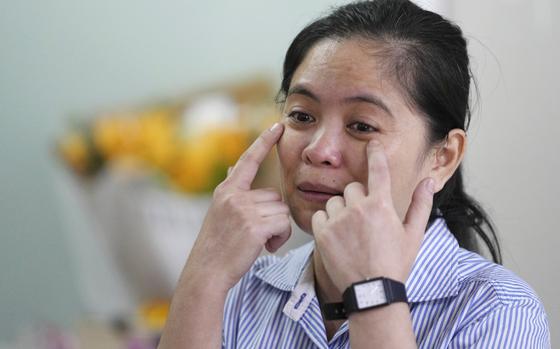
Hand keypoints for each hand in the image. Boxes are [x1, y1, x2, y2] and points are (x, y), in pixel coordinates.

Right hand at [184, 123, 291, 291]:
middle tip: (257, 234)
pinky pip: (284, 224)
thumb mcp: (218, 211)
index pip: (249, 159)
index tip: (278, 126)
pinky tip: (265, 247)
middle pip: (274, 195)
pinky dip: (280, 239)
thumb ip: (231, 190)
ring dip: (277, 229)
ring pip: (282, 211)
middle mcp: (234, 196)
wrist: (207, 272)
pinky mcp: (254, 227)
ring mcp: (243, 211)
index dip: (264, 142)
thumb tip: (234, 167)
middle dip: (273, 215)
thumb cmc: (216, 245)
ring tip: (259, 242)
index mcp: (226, 190)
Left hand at [311, 140, 434, 292]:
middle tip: (363, 221)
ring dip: (340, 211)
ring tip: (350, 233)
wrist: (372, 291)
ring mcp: (338, 220)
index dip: (375, 154)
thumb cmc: (394, 264)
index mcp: (381, 205)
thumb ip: (420, 204)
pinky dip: (325, 223)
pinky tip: (337, 238)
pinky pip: (319, 215)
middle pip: (352, 188)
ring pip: (335, 201)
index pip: (378, 170)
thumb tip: (429, 181)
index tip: (372, 144)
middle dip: (357, 199)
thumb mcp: (414, 234)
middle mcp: (358, 208)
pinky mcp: (322, 233)